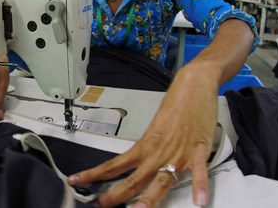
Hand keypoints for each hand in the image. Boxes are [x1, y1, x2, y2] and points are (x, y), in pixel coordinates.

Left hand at [67, 63, 218, 207]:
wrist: (194, 83)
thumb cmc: (176, 102)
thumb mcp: (156, 126)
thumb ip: (150, 147)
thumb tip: (140, 160)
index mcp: (145, 145)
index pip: (114, 164)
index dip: (94, 175)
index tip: (77, 181)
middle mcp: (158, 152)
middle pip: (133, 179)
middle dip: (115, 196)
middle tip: (100, 206)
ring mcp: (178, 153)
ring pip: (161, 180)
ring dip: (150, 198)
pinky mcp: (198, 149)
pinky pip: (199, 170)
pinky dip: (200, 185)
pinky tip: (200, 199)